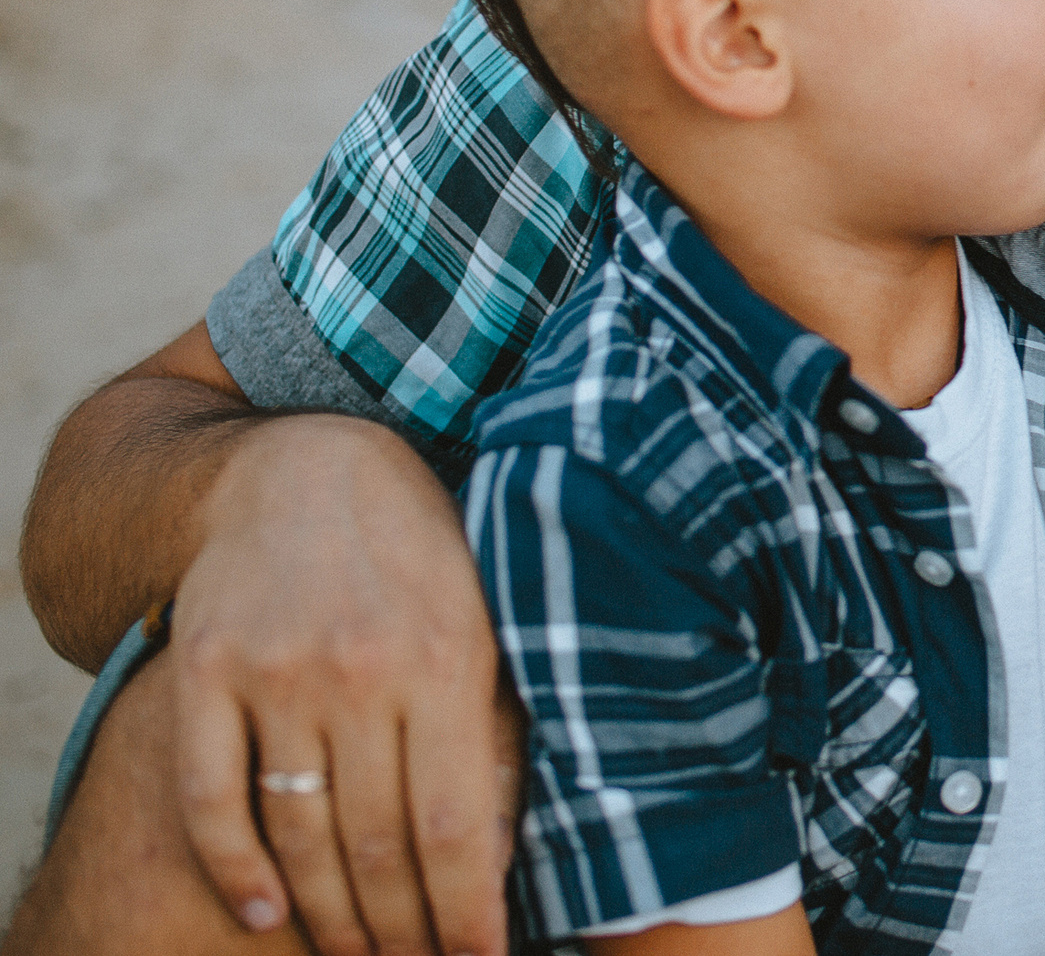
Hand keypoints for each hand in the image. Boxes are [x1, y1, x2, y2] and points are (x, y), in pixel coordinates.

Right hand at [173, 414, 515, 955]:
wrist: (301, 466)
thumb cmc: (417, 547)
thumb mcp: (486, 611)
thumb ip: (497, 715)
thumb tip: (508, 844)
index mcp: (450, 655)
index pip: (459, 823)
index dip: (468, 909)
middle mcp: (361, 667)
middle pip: (377, 843)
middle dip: (401, 928)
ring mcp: (276, 670)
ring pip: (299, 832)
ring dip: (328, 914)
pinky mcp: (206, 671)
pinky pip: (212, 796)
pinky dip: (234, 868)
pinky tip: (262, 914)